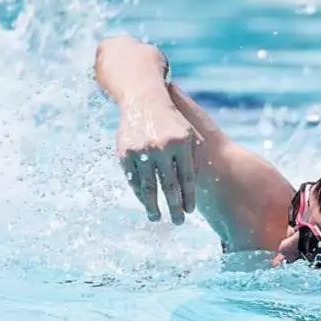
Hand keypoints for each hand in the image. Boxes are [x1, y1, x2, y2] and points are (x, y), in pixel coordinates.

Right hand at [116, 100, 196, 223]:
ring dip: (153, 206)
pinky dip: (139, 193)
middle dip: (174, 207)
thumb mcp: (188, 133)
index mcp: (181, 143)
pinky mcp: (125, 153)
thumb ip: (192, 157)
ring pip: (149, 187)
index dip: (188, 197)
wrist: (143, 99)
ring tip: (157, 218)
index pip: (187, 179)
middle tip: (178, 222)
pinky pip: (133, 180)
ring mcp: (142, 150)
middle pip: (170, 187)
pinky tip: (145, 202)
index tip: (189, 211)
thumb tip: (194, 187)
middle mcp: (162, 147)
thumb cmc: (171, 119)